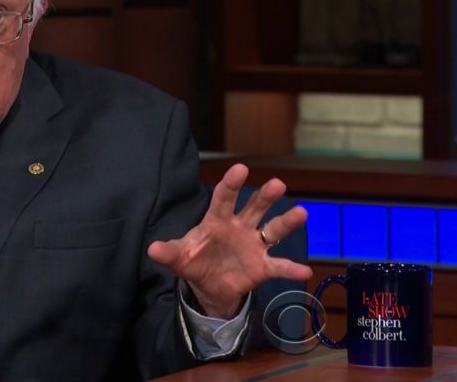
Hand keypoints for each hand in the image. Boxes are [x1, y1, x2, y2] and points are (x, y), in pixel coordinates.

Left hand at [147, 163, 312, 318]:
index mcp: (217, 220)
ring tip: (301, 213)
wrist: (209, 286)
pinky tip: (304, 270)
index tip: (240, 168)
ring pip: (273, 230)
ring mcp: (253, 245)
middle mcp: (239, 227)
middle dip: (264, 196)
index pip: (224, 198)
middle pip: (254, 208)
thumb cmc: (194, 261)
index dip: (231, 184)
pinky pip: (278, 266)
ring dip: (287, 222)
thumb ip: (169, 252)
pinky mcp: (262, 266)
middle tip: (277, 183)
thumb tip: (152, 250)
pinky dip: (291, 268)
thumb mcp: (179, 257)